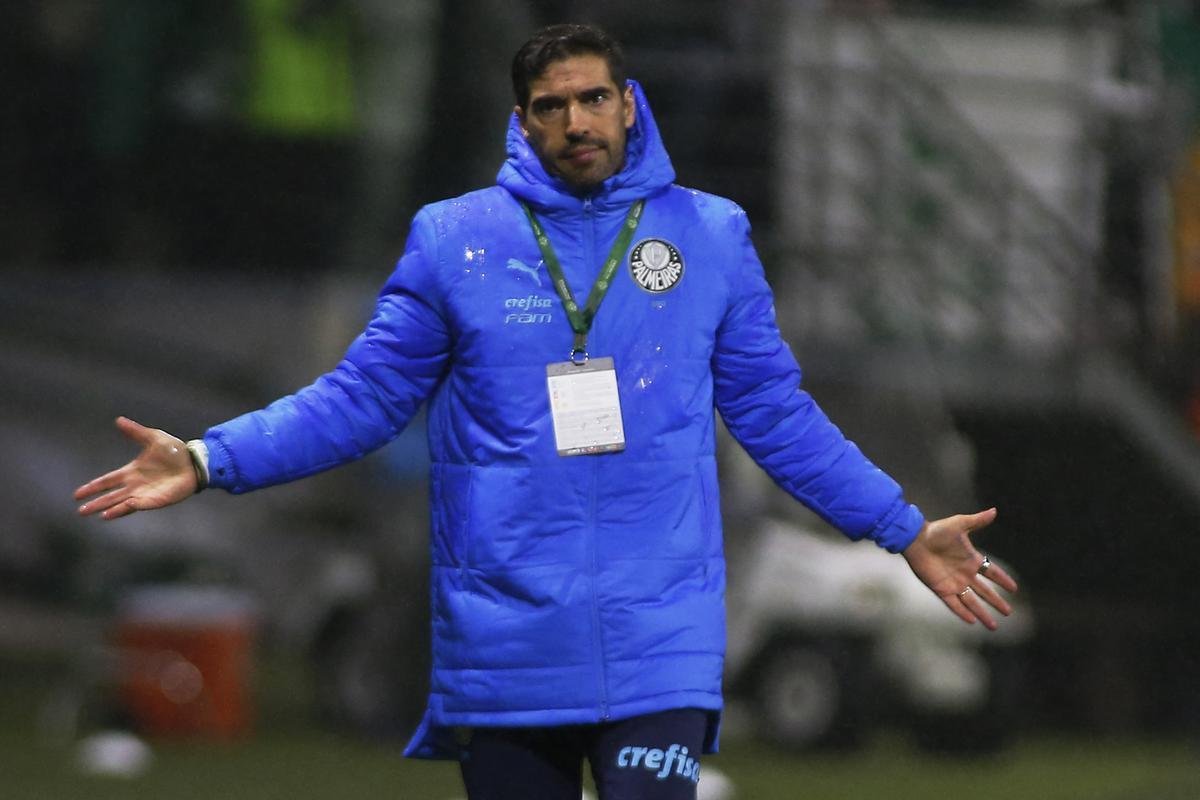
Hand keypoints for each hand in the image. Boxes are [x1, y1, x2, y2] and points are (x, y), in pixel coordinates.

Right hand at [74, 417, 197, 519]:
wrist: (195, 462)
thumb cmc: (175, 451)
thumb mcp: (153, 438)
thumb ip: (136, 432)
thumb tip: (119, 420)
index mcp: (131, 471)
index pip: (107, 480)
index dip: (93, 487)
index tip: (78, 494)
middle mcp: (134, 485)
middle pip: (110, 496)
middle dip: (95, 503)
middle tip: (80, 511)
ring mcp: (144, 494)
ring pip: (120, 503)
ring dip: (106, 508)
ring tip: (92, 513)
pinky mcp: (154, 500)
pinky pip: (135, 506)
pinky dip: (122, 510)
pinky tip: (110, 514)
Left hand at [901, 507, 1018, 630]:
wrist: (914, 539)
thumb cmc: (936, 531)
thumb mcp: (959, 524)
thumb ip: (977, 521)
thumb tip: (994, 511)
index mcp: (971, 560)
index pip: (992, 572)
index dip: (1003, 580)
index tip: (1014, 589)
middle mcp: (965, 574)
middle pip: (985, 592)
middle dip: (996, 602)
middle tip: (1009, 612)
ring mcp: (953, 583)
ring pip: (972, 602)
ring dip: (983, 614)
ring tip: (994, 626)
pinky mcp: (941, 589)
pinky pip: (954, 604)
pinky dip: (963, 613)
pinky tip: (972, 622)